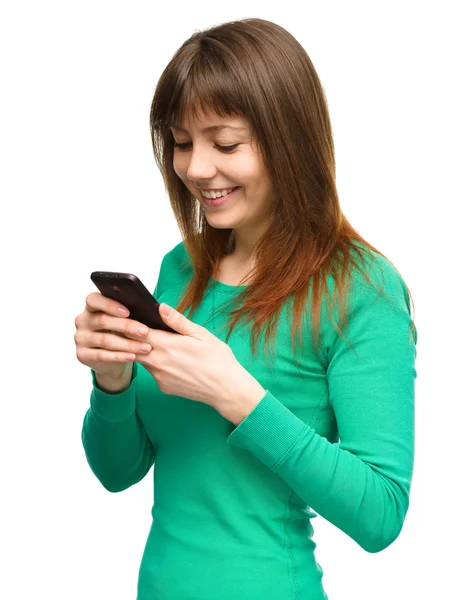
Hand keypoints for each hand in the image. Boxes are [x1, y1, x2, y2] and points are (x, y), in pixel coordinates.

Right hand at [74, 292, 153, 379]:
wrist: (111, 359)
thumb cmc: (120, 333)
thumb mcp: (124, 321)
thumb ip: (131, 312)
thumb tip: (156, 308)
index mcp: (91, 306)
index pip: (94, 299)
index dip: (110, 305)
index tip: (128, 311)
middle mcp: (82, 320)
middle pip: (103, 321)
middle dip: (127, 326)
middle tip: (145, 331)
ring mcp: (80, 338)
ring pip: (105, 340)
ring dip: (128, 344)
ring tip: (146, 347)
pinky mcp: (82, 355)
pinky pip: (102, 355)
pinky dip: (120, 356)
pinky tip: (133, 356)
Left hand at [132, 303, 258, 410]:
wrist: (226, 389)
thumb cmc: (218, 359)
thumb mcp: (200, 334)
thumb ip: (177, 321)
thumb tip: (161, 307)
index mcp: (166, 345)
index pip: (136, 332)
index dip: (131, 324)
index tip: (131, 319)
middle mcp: (157, 362)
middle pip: (133, 347)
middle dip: (132, 338)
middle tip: (137, 330)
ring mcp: (159, 376)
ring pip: (142, 360)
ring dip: (143, 351)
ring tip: (157, 344)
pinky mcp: (163, 387)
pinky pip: (153, 372)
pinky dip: (155, 364)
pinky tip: (169, 361)